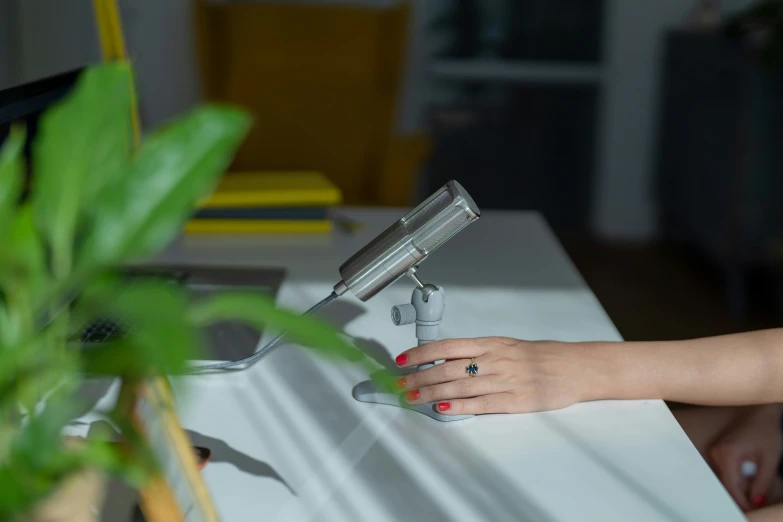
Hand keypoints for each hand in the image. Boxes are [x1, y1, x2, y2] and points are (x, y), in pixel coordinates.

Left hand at [394, 337, 589, 414]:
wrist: (574, 367)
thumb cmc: (540, 357)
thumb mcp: (506, 346)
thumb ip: (478, 354)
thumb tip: (445, 360)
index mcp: (490, 344)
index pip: (447, 346)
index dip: (421, 352)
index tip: (402, 359)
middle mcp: (493, 360)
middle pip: (447, 368)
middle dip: (419, 376)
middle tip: (399, 384)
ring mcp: (503, 380)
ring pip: (459, 385)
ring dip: (431, 392)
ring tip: (412, 397)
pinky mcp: (514, 401)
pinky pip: (480, 404)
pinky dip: (458, 405)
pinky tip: (442, 407)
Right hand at [709, 405, 782, 511]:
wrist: (760, 415)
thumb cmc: (766, 433)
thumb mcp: (770, 459)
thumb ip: (762, 482)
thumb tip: (755, 501)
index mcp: (727, 453)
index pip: (730, 485)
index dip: (741, 500)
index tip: (752, 507)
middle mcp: (716, 453)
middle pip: (726, 483)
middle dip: (741, 494)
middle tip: (756, 499)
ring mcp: (715, 452)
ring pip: (725, 478)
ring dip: (739, 486)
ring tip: (755, 484)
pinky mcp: (717, 452)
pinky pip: (725, 472)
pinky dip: (737, 478)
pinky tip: (748, 475)